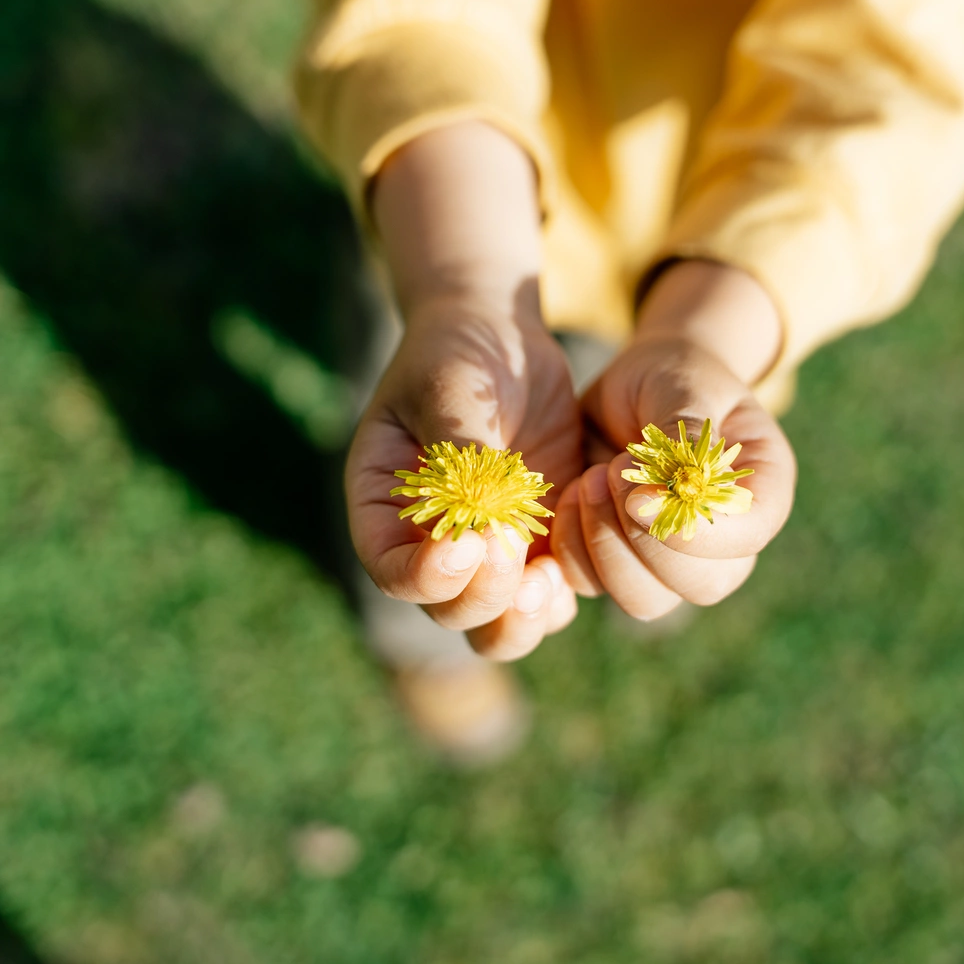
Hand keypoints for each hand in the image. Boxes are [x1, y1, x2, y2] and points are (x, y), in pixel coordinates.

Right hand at [346, 299, 581, 658]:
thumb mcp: (448, 390)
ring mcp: (487, 552)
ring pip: (495, 624)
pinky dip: (559, 599)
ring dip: (521, 619)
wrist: (503, 339)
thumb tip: (482, 520)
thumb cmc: (458, 355)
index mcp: (385, 509)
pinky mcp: (537, 545)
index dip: (424, 576)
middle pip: (446, 610)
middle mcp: (429, 544)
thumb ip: (462, 455)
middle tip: (513, 558)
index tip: (468, 543)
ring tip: (547, 581)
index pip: (391, 570)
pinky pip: (544, 601)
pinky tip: (578, 562)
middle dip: (481, 598)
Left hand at [550, 262, 796, 618]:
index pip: (747, 537)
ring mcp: (671, 561)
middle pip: (701, 586)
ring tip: (589, 479)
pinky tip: (572, 492)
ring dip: (604, 546)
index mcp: (760, 494)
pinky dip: (572, 547)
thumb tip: (674, 491)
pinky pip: (592, 584)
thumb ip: (686, 432)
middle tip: (607, 474)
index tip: (638, 491)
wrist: (636, 385)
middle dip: (644, 541)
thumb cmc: (676, 377)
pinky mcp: (618, 561)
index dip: (695, 528)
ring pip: (645, 599)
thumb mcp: (687, 387)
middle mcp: (724, 541)